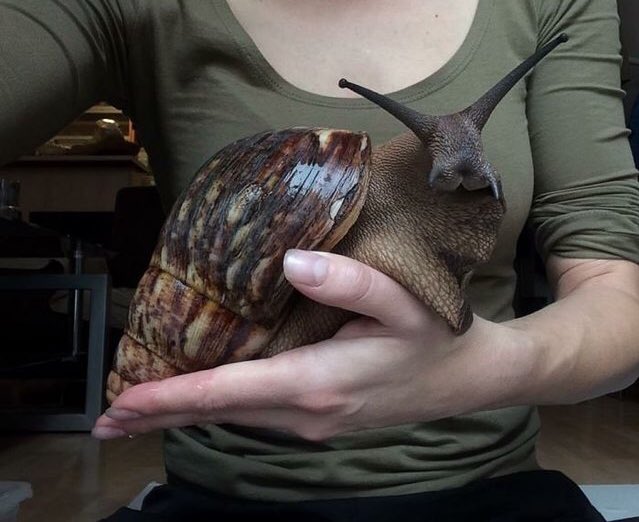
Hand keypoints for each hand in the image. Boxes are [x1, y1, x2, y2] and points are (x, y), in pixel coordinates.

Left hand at [92, 250, 525, 440]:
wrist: (466, 379)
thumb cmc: (435, 337)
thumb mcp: (403, 301)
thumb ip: (348, 281)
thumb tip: (292, 262)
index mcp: (316, 382)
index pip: (226, 393)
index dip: (169, 398)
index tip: (121, 404)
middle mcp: (305, 413)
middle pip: (219, 414)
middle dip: (161, 414)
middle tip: (108, 415)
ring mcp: (311, 423)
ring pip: (234, 418)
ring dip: (187, 412)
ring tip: (141, 406)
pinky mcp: (319, 420)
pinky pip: (255, 415)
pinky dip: (218, 408)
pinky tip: (202, 397)